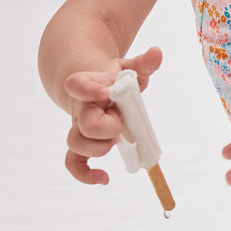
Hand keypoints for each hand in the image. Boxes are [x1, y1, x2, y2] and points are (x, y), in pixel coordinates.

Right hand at [62, 46, 162, 184]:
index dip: (90, 89)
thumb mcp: (128, 67)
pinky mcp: (80, 140)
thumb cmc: (112, 76)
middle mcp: (81, 107)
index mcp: (91, 84)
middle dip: (106, 128)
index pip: (78, 85)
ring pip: (76, 144)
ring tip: (117, 140)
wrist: (85, 80)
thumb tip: (157, 52)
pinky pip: (73, 162)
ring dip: (99, 148)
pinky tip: (104, 178)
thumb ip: (143, 62)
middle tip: (121, 122)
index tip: (107, 90)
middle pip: (84, 124)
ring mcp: (79, 125)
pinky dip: (85, 174)